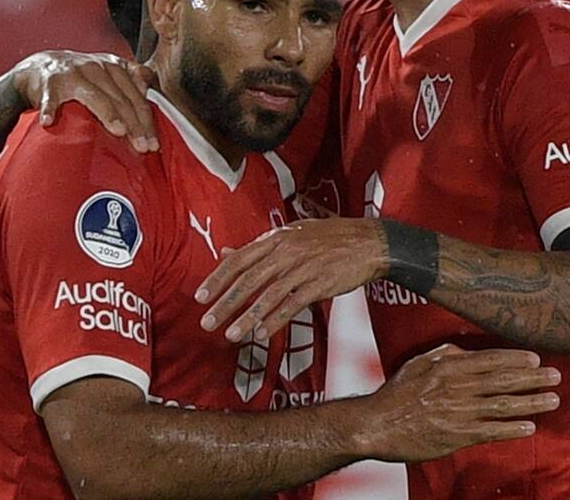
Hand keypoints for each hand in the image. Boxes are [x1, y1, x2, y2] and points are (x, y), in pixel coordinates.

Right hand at [11, 50, 158, 151]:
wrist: (39, 66)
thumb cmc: (80, 76)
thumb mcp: (108, 71)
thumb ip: (130, 79)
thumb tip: (151, 88)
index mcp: (113, 67)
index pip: (135, 96)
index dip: (147, 120)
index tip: (154, 143)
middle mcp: (95, 68)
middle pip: (120, 99)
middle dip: (135, 125)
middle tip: (143, 147)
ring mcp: (72, 75)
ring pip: (95, 97)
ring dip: (108, 114)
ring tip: (118, 131)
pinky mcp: (48, 85)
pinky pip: (49, 99)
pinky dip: (49, 109)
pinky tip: (49, 122)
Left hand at [196, 218, 387, 341]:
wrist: (370, 241)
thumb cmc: (330, 238)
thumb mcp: (293, 234)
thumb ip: (259, 247)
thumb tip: (225, 252)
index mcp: (277, 238)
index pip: (239, 259)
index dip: (217, 279)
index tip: (200, 296)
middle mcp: (286, 251)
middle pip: (248, 280)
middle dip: (224, 303)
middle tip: (206, 322)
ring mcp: (303, 267)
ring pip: (268, 296)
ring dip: (247, 318)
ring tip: (231, 335)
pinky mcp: (320, 283)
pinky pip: (293, 304)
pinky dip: (277, 320)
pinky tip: (263, 333)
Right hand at [352, 344, 559, 462]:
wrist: (376, 424)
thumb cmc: (397, 393)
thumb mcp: (419, 363)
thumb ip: (445, 354)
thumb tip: (468, 350)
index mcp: (448, 366)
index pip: (490, 359)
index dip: (516, 359)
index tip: (537, 358)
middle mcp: (456, 386)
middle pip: (502, 380)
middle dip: (533, 377)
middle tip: (555, 376)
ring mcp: (458, 411)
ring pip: (502, 405)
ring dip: (531, 402)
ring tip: (552, 399)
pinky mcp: (456, 435)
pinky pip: (490, 431)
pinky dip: (512, 428)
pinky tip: (530, 427)